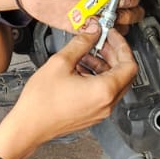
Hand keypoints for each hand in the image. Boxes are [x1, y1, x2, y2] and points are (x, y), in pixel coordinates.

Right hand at [1, 24, 137, 152]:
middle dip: (114, 54)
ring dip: (104, 65)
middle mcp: (107, 103)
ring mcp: (101, 111)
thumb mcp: (60, 63)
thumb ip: (81, 43)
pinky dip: (98, 78)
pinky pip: (104, 93)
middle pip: (124, 74)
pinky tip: (81, 68)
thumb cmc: (41, 101)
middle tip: (100, 41)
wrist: (29, 126)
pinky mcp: (93, 115)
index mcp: (104, 90)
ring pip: (114, 83)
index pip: (129, 64)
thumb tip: (93, 32)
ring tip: (87, 54)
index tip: (111, 35)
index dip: (122, 46)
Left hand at [15, 0, 143, 33]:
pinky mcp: (81, 26)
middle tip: (117, 9)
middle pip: (129, 6)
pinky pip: (99, 34)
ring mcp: (91, 12)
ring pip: (118, 22)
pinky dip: (103, 36)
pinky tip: (97, 30)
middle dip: (129, 10)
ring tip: (108, 22)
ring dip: (119, 24)